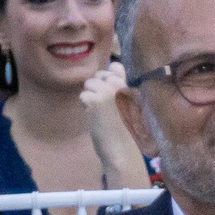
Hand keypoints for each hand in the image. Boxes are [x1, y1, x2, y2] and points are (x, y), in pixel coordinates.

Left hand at [81, 60, 151, 179]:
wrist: (122, 150)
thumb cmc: (126, 130)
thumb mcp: (128, 103)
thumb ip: (121, 85)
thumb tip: (113, 64)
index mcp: (131, 86)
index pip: (115, 67)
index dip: (108, 78)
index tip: (111, 96)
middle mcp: (121, 85)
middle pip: (99, 75)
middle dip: (97, 89)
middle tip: (106, 108)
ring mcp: (108, 91)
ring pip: (89, 84)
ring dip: (90, 98)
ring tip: (101, 113)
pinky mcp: (96, 100)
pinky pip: (83, 95)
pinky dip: (86, 107)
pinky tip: (96, 117)